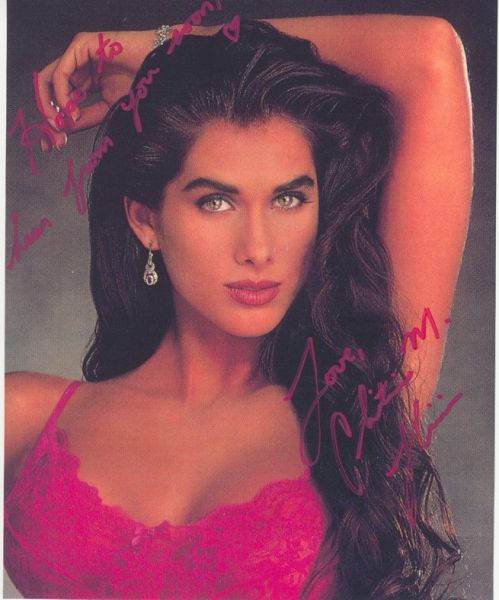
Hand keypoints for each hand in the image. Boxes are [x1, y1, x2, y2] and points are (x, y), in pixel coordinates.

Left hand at [37, 30, 155, 149]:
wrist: (158, 68)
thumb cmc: (141, 84)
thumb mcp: (107, 109)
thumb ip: (85, 117)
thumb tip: (64, 129)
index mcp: (84, 80)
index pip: (58, 98)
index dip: (53, 120)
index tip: (53, 142)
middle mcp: (77, 66)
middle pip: (47, 88)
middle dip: (47, 113)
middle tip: (55, 134)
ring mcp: (77, 55)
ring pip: (48, 80)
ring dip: (50, 105)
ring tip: (63, 122)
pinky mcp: (80, 46)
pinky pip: (60, 73)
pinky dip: (61, 94)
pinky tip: (71, 109)